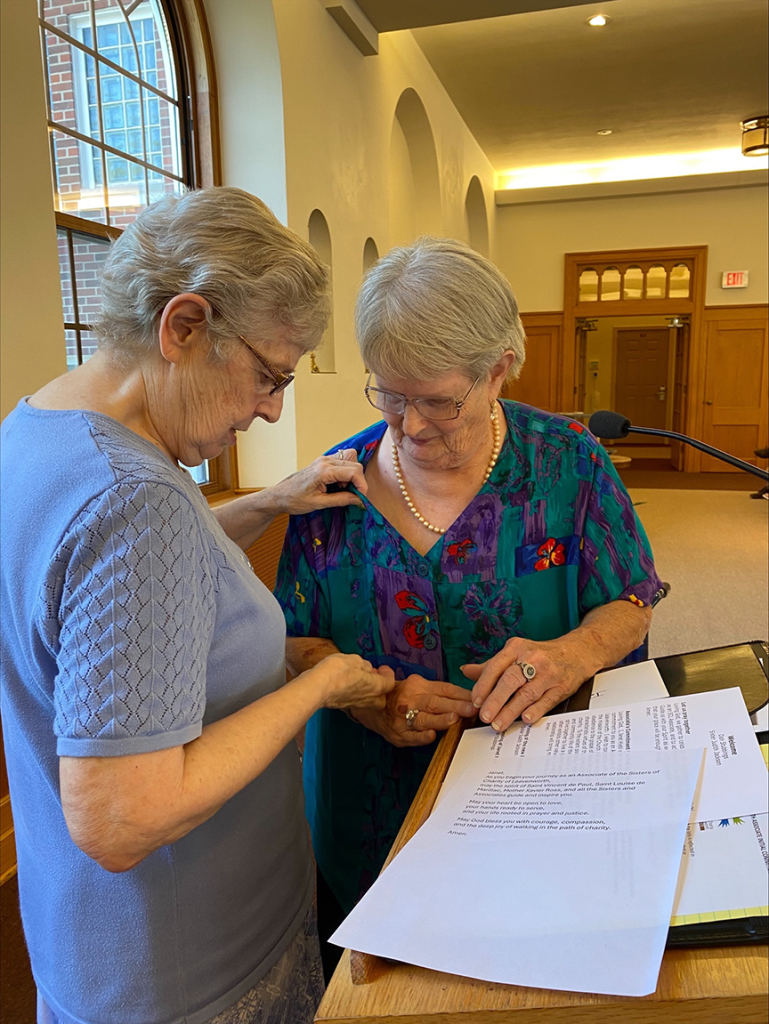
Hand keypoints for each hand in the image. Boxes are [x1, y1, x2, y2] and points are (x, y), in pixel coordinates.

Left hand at [264, 449, 366, 514]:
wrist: (279, 495)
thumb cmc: (295, 500)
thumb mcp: (319, 503)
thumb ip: (341, 500)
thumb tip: (359, 500)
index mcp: (324, 471)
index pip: (354, 471)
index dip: (362, 484)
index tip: (362, 497)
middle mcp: (326, 461)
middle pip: (355, 463)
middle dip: (358, 480)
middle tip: (353, 495)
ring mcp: (324, 460)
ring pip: (350, 460)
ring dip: (352, 475)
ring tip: (343, 490)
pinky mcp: (323, 462)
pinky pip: (342, 462)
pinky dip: (346, 473)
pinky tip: (338, 485)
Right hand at [313, 653, 395, 709]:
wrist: (317, 688)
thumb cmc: (338, 671)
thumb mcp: (353, 660)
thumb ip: (363, 664)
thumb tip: (366, 668)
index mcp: (375, 686)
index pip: (390, 683)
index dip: (388, 674)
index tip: (382, 667)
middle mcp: (368, 698)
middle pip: (381, 698)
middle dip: (380, 689)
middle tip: (372, 676)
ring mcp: (356, 704)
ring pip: (368, 701)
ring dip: (367, 691)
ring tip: (359, 679)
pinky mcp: (344, 706)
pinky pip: (356, 701)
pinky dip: (356, 694)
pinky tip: (347, 685)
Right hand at [351, 674, 476, 746]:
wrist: (370, 706)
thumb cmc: (401, 696)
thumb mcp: (417, 685)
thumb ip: (438, 690)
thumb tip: (468, 694)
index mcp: (418, 685)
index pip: (443, 689)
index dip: (460, 694)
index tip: (477, 698)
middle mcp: (410, 700)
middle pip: (435, 702)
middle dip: (455, 706)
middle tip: (472, 709)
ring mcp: (403, 718)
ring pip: (424, 719)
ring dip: (439, 720)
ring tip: (454, 720)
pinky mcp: (398, 734)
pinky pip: (410, 736)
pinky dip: (420, 737)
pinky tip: (431, 736)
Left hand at [462, 636, 590, 731]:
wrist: (577, 652)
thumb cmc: (541, 655)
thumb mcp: (515, 653)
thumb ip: (491, 665)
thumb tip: (465, 671)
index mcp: (516, 648)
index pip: (496, 666)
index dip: (483, 685)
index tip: (475, 701)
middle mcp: (532, 658)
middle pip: (510, 680)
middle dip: (495, 700)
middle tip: (484, 716)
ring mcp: (548, 673)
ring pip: (527, 693)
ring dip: (511, 710)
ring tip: (498, 724)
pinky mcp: (561, 686)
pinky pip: (547, 700)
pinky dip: (535, 710)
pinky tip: (524, 719)